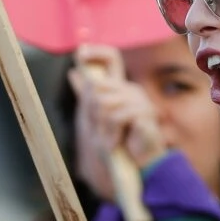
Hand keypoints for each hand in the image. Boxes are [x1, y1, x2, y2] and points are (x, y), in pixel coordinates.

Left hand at [69, 46, 165, 200]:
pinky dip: (114, 133)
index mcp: (120, 88)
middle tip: (102, 129)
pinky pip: (118, 117)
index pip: (111, 58)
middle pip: (97, 86)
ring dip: (102, 126)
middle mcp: (131, 91)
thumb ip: (87, 95)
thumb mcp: (95, 118)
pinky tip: (120, 141)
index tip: (80, 53)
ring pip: (104, 103)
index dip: (96, 52)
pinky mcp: (146, 117)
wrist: (134, 168)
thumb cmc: (118, 143)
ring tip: (112, 138)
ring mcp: (141, 103)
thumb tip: (73, 72)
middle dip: (92, 111)